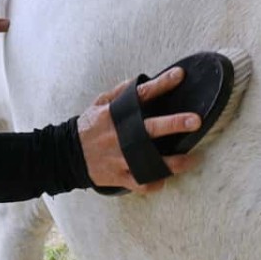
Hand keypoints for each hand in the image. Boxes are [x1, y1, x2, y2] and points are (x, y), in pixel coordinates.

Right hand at [78, 67, 200, 193]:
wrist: (65, 155)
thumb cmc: (88, 126)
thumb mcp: (99, 104)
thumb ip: (120, 92)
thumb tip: (141, 80)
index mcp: (114, 114)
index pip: (140, 94)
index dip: (161, 84)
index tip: (180, 75)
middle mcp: (118, 135)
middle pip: (149, 129)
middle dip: (174, 124)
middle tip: (195, 121)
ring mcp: (119, 158)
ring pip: (150, 162)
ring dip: (173, 162)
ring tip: (192, 159)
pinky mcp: (118, 177)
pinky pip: (141, 183)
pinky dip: (154, 183)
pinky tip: (165, 179)